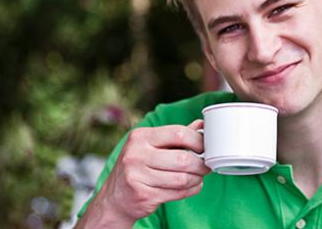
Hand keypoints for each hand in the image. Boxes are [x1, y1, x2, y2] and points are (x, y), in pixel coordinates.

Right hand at [76, 120, 210, 227]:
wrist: (115, 197)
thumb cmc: (138, 167)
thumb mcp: (151, 146)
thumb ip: (175, 136)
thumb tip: (201, 124)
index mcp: (140, 137)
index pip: (178, 133)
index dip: (198, 141)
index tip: (205, 147)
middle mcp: (136, 154)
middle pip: (182, 159)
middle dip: (201, 164)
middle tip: (206, 166)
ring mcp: (138, 176)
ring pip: (182, 178)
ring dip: (197, 179)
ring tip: (199, 177)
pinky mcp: (143, 195)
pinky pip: (177, 193)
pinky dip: (191, 190)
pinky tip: (192, 186)